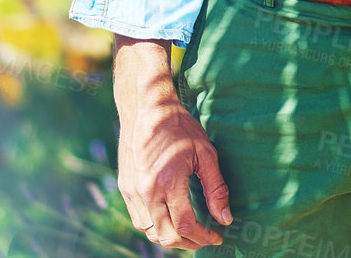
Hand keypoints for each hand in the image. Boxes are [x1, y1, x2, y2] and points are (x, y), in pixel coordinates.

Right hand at [114, 42, 231, 250]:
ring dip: (170, 237)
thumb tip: (225, 219)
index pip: (185, 225)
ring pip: (149, 231)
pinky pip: (139, 218)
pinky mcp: (125, 187)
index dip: (203, 237)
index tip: (217, 237)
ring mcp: (132, 190)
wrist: (148, 107)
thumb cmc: (180, 126)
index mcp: (168, 181)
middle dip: (188, 243)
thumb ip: (216, 189)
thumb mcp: (206, 153)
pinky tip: (170, 219)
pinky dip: (155, 226)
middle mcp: (146, 191)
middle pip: (165, 235)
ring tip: (190, 232)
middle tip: (205, 239)